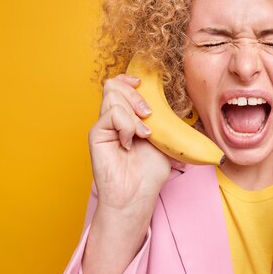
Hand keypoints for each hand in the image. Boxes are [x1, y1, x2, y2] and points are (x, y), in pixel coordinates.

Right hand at [87, 74, 170, 211]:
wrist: (138, 194)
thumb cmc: (150, 170)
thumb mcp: (164, 137)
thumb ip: (162, 116)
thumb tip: (176, 97)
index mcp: (126, 115)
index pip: (119, 84)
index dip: (129, 79)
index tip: (143, 83)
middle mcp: (112, 118)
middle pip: (114, 85)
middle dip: (136, 95)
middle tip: (149, 114)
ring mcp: (103, 125)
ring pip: (112, 95)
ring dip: (133, 111)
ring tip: (144, 133)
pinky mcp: (96, 134)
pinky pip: (111, 114)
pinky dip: (126, 125)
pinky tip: (130, 142)